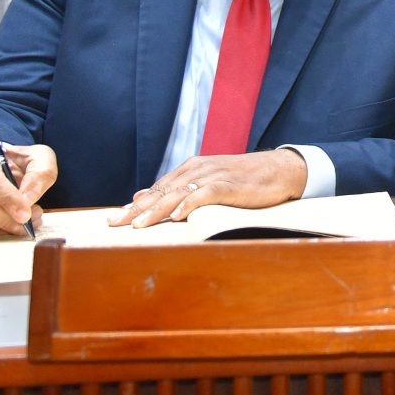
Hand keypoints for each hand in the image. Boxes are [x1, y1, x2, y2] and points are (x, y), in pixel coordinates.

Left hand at [109, 149, 309, 228]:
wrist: (280, 169)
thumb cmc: (245, 179)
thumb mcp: (209, 181)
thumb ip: (178, 188)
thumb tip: (143, 196)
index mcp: (192, 169)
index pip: (158, 188)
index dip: (136, 204)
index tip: (114, 219)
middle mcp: (199, 169)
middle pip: (162, 191)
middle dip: (137, 208)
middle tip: (115, 223)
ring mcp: (214, 175)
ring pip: (179, 193)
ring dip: (157, 209)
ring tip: (139, 225)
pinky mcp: (230, 185)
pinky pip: (206, 194)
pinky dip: (190, 204)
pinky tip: (177, 216)